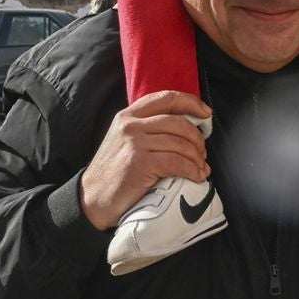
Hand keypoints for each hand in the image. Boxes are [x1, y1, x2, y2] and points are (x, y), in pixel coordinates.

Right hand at [78, 91, 212, 230]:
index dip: (191, 103)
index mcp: (128, 116)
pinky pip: (177, 162)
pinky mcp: (140, 163)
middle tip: (202, 153)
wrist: (92, 200)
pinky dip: (192, 170)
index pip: (165, 98)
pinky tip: (195, 177)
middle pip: (178, 122)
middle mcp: (130, 125)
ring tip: (200, 168)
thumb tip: (187, 130)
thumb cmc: (113, 174)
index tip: (206, 113)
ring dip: (197, 157)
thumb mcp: (124, 142)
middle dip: (197, 138)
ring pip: (180, 143)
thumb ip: (148, 130)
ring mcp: (135, 143)